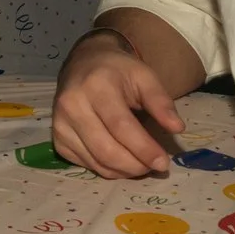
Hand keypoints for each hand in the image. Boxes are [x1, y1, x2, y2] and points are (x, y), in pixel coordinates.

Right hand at [54, 32, 184, 177]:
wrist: (84, 63)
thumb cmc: (118, 71)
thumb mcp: (144, 76)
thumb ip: (161, 101)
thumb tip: (177, 128)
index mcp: (96, 86)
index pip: (120, 126)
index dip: (143, 148)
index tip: (163, 163)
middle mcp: (72, 105)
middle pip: (106, 149)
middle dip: (135, 165)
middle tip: (155, 167)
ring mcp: (61, 124)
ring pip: (95, 161)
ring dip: (123, 171)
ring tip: (142, 165)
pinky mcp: (57, 139)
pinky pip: (85, 164)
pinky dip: (107, 169)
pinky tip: (121, 162)